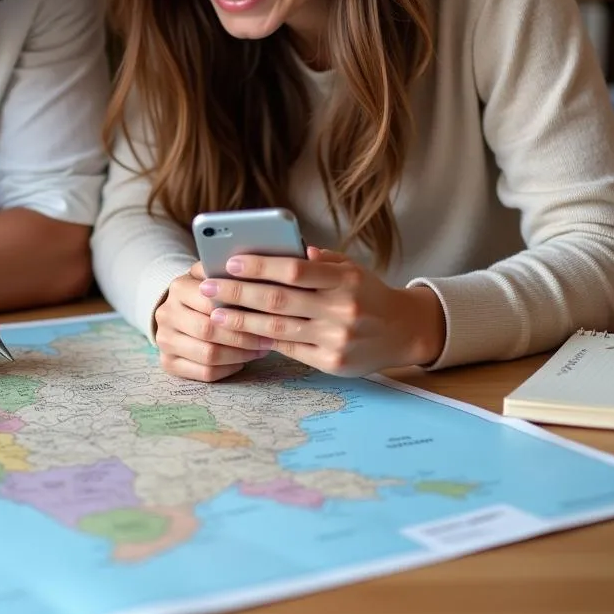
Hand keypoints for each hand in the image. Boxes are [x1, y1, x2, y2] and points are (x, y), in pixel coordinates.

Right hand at [154, 262, 276, 381]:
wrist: (180, 310)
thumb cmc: (207, 292)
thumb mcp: (213, 274)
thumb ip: (227, 270)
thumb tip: (254, 267)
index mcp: (178, 287)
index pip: (210, 302)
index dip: (240, 311)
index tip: (267, 315)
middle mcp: (165, 314)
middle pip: (208, 331)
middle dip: (243, 337)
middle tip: (268, 339)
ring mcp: (164, 340)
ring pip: (208, 355)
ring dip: (240, 355)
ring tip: (260, 350)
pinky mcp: (168, 363)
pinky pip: (204, 373)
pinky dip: (228, 369)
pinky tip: (242, 361)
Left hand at [199, 247, 445, 375]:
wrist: (405, 330)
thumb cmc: (367, 293)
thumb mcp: (350, 268)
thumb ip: (317, 260)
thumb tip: (278, 250)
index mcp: (344, 279)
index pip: (293, 270)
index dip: (259, 266)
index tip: (230, 263)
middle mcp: (341, 309)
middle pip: (278, 300)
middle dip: (238, 293)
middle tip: (208, 288)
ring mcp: (336, 338)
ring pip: (278, 328)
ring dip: (241, 322)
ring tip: (215, 314)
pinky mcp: (332, 363)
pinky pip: (289, 349)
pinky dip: (263, 340)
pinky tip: (241, 334)